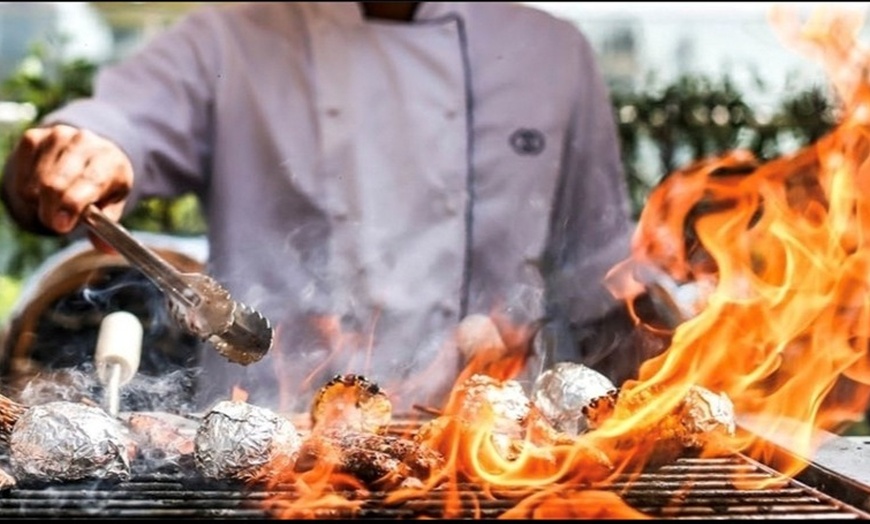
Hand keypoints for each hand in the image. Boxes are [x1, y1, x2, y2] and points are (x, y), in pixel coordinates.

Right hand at [2, 124, 133, 248]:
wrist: (94, 151)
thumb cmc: (104, 183)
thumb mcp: (114, 203)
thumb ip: (108, 226)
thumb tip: (106, 250)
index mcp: (110, 160)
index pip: (88, 182)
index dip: (71, 206)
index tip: (62, 225)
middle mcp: (85, 143)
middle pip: (55, 184)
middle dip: (51, 211)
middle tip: (57, 224)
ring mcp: (58, 136)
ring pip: (35, 183)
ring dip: (39, 202)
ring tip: (56, 202)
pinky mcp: (35, 137)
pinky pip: (21, 175)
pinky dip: (27, 190)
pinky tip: (43, 187)